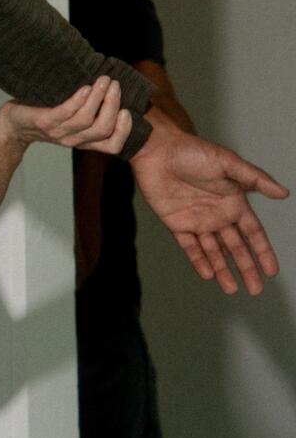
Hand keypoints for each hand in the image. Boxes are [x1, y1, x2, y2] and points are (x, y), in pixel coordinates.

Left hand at [0, 78, 132, 152]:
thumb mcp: (70, 118)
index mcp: (83, 141)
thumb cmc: (44, 115)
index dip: (124, 131)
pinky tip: (85, 87)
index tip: (128, 111)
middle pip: (103, 128)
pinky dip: (79, 100)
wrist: (11, 125)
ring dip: (99, 97)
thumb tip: (111, 88)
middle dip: (112, 105)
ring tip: (104, 80)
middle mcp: (73, 140)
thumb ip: (89, 111)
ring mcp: (59, 132)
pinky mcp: (44, 122)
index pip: (112, 146)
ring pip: (87, 119)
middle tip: (115, 84)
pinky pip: (66, 112)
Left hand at [131, 112, 287, 294]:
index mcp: (233, 202)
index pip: (253, 233)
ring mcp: (197, 220)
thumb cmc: (192, 151)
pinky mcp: (176, 222)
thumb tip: (284, 193)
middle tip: (255, 289)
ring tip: (231, 289)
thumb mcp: (228, 162)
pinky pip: (189, 246)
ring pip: (213, 251)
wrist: (155, 149)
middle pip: (236, 247)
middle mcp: (217, 214)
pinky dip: (198, 260)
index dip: (263, 251)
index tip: (272, 271)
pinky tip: (207, 274)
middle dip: (246, 268)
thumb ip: (255, 179)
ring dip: (222, 269)